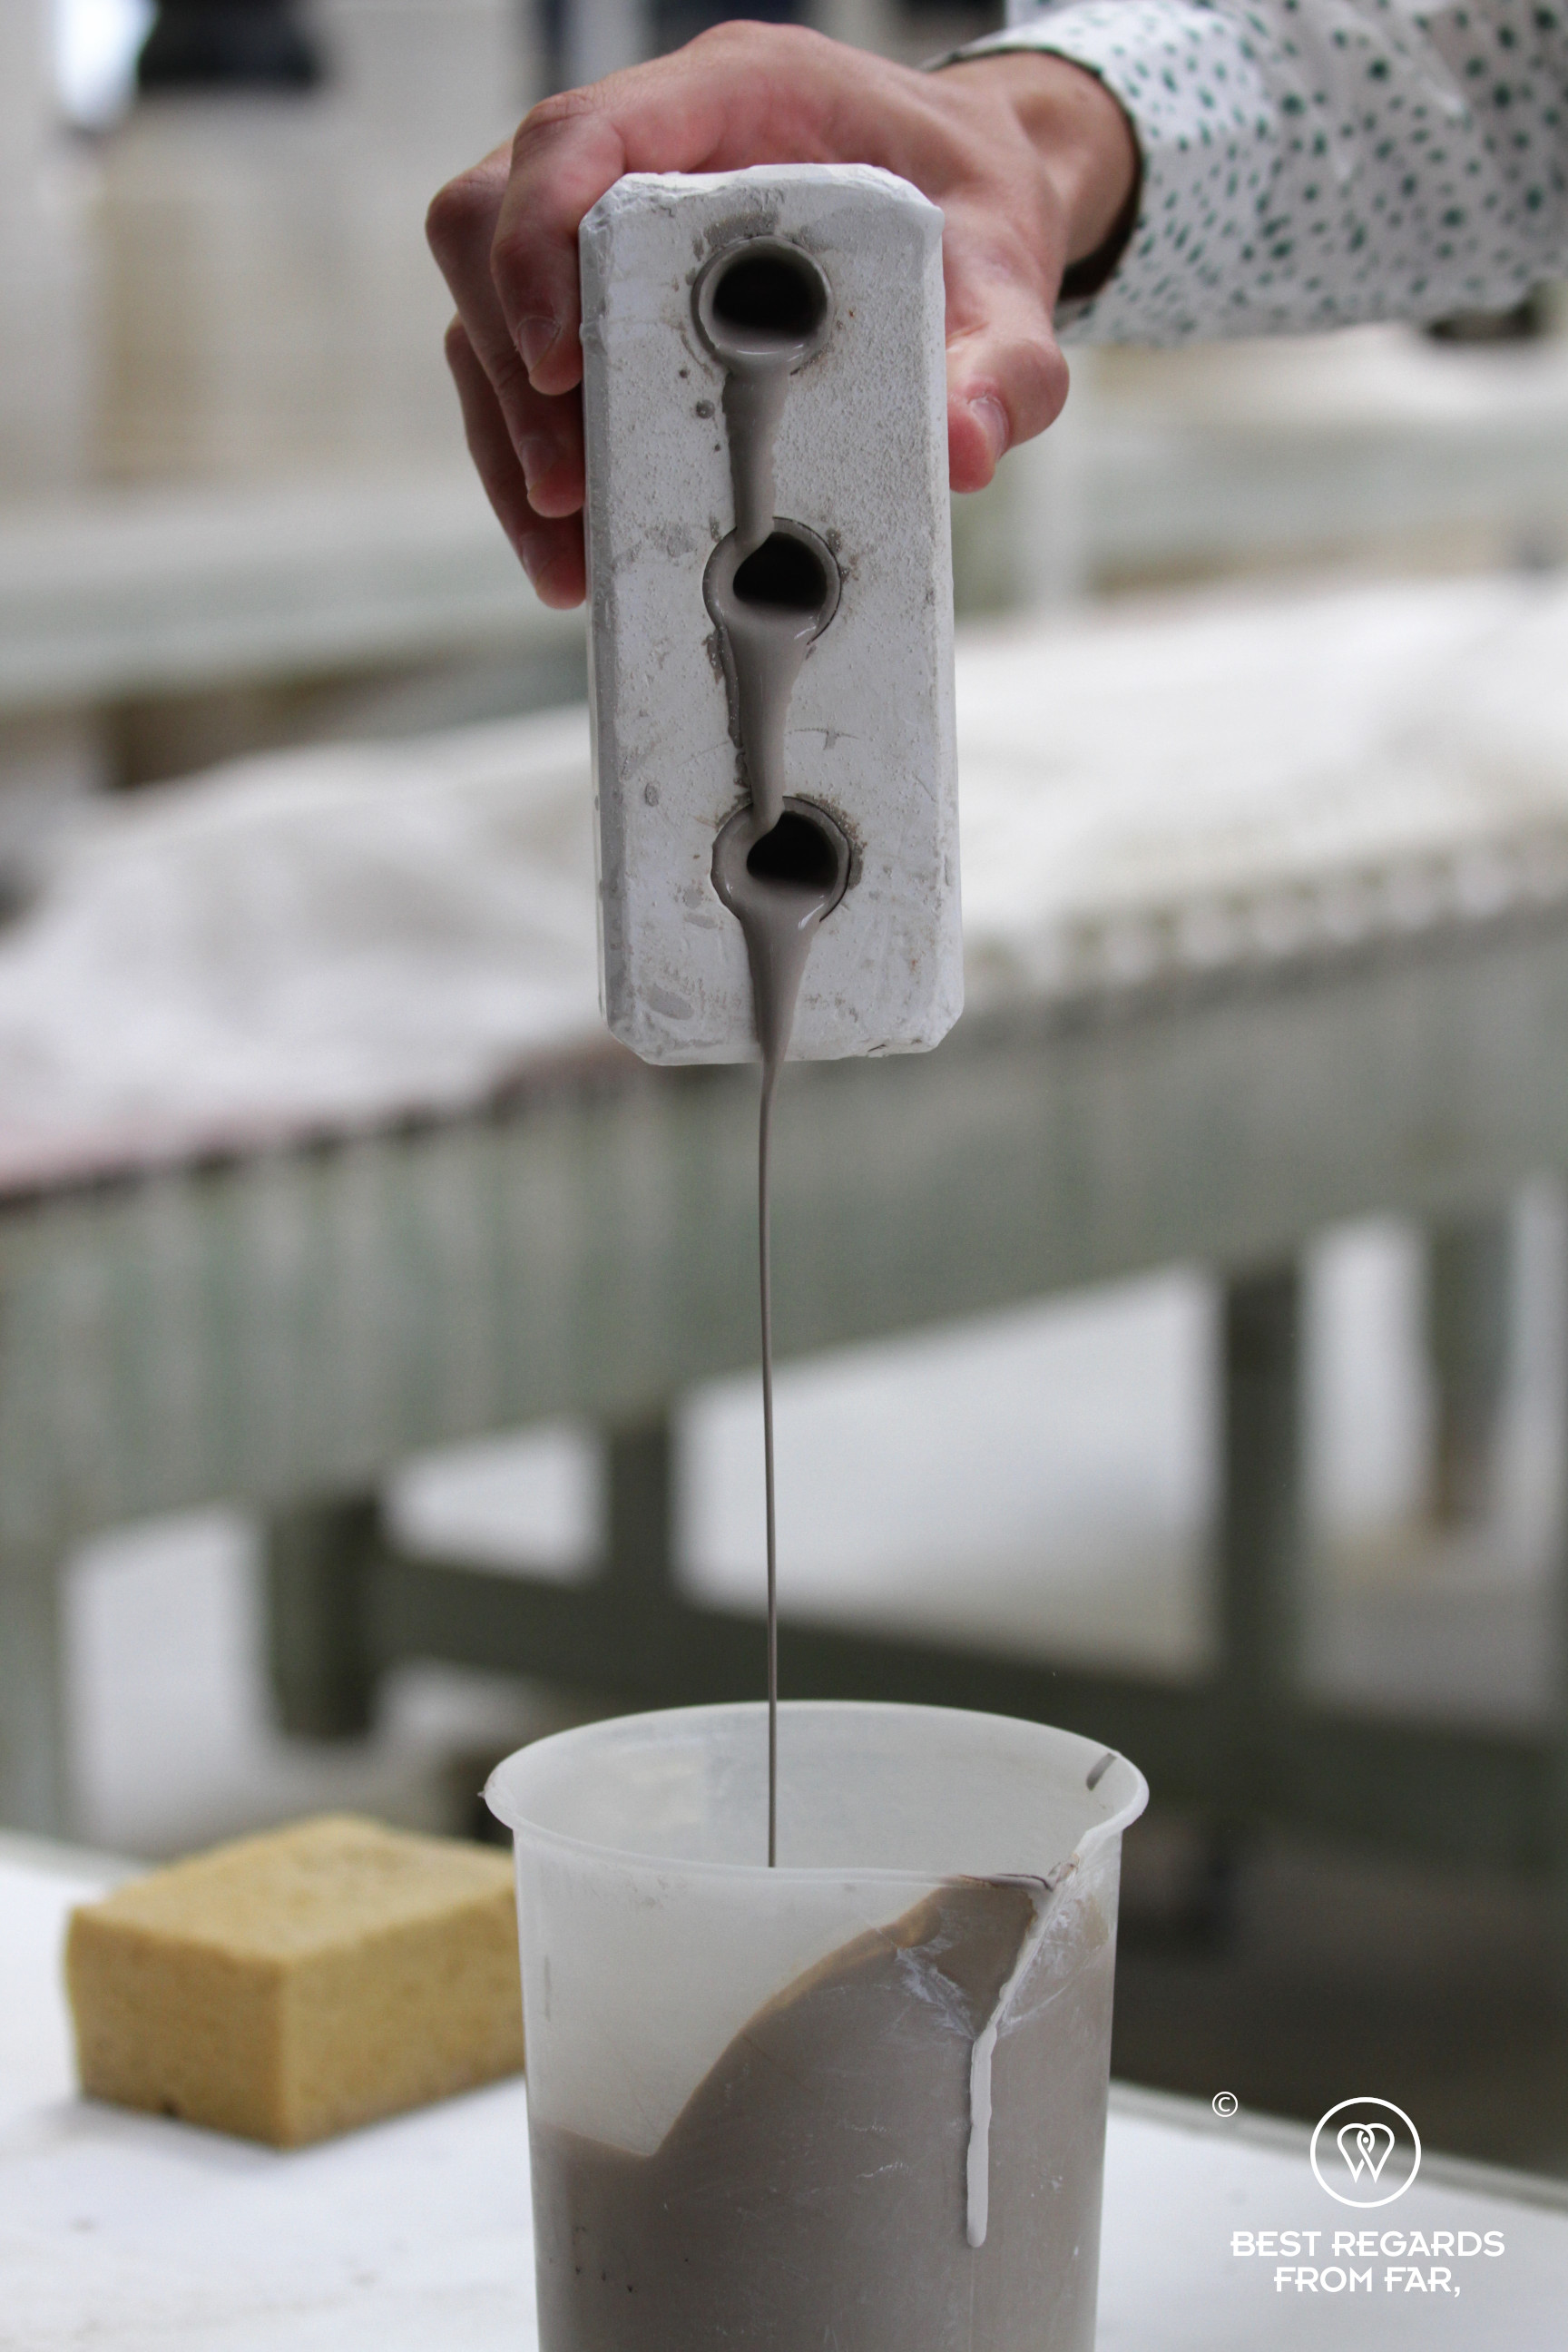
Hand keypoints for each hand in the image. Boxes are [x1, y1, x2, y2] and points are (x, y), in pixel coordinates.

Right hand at [426, 24, 1137, 607]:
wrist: (973, 212)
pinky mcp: (605, 291)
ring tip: (564, 556)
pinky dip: (531, 457)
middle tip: (567, 492)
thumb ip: (1005, 363)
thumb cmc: (975, 219)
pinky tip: (571, 549)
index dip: (539, 241)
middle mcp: (652, 144)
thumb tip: (966, 452)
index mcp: (738, 95)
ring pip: (486, 302)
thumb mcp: (1011, 282)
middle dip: (508, 365)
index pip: (583, 135)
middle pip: (495, 223)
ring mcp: (610, 215)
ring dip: (507, 434)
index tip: (556, 362)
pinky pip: (522, 362)